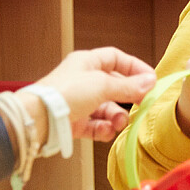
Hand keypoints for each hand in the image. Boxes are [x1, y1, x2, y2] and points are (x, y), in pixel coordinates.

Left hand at [33, 47, 156, 141]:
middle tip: (141, 104)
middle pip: (114, 86)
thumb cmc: (66, 93)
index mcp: (87, 62)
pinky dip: (104, 129)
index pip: (116, 58)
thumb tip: (150, 82)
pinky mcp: (75, 121)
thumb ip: (129, 86)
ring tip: (119, 123)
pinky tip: (107, 131)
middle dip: (128, 97)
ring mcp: (79, 102)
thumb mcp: (103, 85)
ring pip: (107, 108)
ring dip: (117, 117)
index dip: (134, 67)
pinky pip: (96, 124)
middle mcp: (83, 80)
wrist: (39, 119)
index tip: (150, 79)